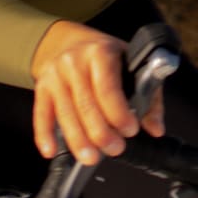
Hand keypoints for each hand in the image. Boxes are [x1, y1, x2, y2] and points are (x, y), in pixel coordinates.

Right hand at [27, 20, 166, 164]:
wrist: (67, 40)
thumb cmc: (104, 56)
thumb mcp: (132, 65)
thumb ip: (149, 97)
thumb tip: (155, 129)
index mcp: (100, 53)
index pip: (108, 88)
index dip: (118, 112)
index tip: (130, 130)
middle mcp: (74, 62)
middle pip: (85, 104)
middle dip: (101, 132)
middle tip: (115, 149)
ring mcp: (55, 75)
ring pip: (65, 113)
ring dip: (77, 140)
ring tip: (90, 158)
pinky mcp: (41, 87)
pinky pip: (41, 114)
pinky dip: (44, 134)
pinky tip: (51, 151)